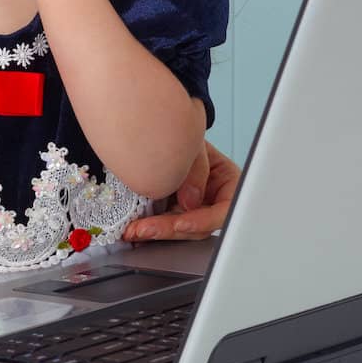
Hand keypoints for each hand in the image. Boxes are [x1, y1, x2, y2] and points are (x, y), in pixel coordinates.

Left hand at [121, 140, 238, 240]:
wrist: (161, 130)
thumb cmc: (182, 134)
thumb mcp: (193, 145)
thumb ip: (196, 169)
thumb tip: (191, 202)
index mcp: (227, 183)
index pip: (225, 210)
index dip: (204, 221)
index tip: (181, 224)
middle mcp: (212, 200)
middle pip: (199, 226)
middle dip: (170, 229)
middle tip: (146, 229)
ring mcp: (193, 209)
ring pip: (181, 230)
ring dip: (156, 232)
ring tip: (134, 230)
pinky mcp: (175, 212)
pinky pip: (166, 225)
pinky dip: (150, 228)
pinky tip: (134, 229)